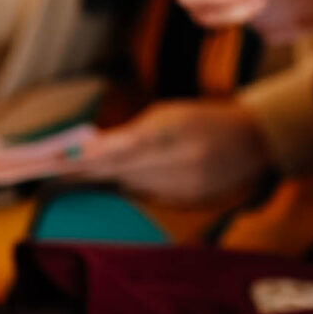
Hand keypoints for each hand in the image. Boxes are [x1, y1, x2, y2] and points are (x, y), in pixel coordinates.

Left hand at [66, 99, 270, 205]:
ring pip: (133, 185)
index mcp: (175, 131)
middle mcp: (182, 160)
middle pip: (123, 170)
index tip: (60, 160)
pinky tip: (137, 175)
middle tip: (57, 168)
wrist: (255, 142)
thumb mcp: (170, 114)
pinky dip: (139, 185)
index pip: (123, 147)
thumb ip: (133, 133)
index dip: (90, 156)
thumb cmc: (206, 119)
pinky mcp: (191, 199)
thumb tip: (92, 150)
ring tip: (93, 168)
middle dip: (90, 169)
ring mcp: (187, 183)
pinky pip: (152, 194)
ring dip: (113, 176)